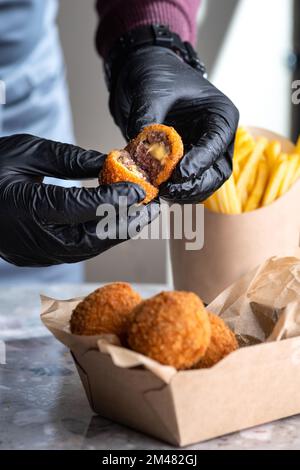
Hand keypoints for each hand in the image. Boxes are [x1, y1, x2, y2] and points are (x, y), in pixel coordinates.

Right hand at [0, 134, 158, 266]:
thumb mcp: (25, 152)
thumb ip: (67, 159)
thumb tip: (109, 162)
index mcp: (23, 208)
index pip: (78, 209)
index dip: (113, 201)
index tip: (141, 190)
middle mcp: (32, 239)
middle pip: (91, 237)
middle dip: (126, 223)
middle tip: (154, 207)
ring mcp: (35, 253)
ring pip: (88, 248)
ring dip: (118, 232)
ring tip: (144, 214)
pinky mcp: (39, 256)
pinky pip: (79, 249)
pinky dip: (101, 236)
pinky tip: (118, 222)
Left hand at [109, 46, 238, 202]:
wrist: (143, 75)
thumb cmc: (156, 74)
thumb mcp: (150, 89)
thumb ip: (147, 117)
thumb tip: (141, 150)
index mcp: (220, 115)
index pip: (217, 144)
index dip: (200, 162)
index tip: (179, 173)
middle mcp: (216, 138)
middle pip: (216, 173)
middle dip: (194, 185)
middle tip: (167, 189)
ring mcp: (202, 154)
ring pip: (204, 185)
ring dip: (183, 194)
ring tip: (159, 193)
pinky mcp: (185, 164)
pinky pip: (186, 186)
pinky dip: (172, 192)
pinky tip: (154, 192)